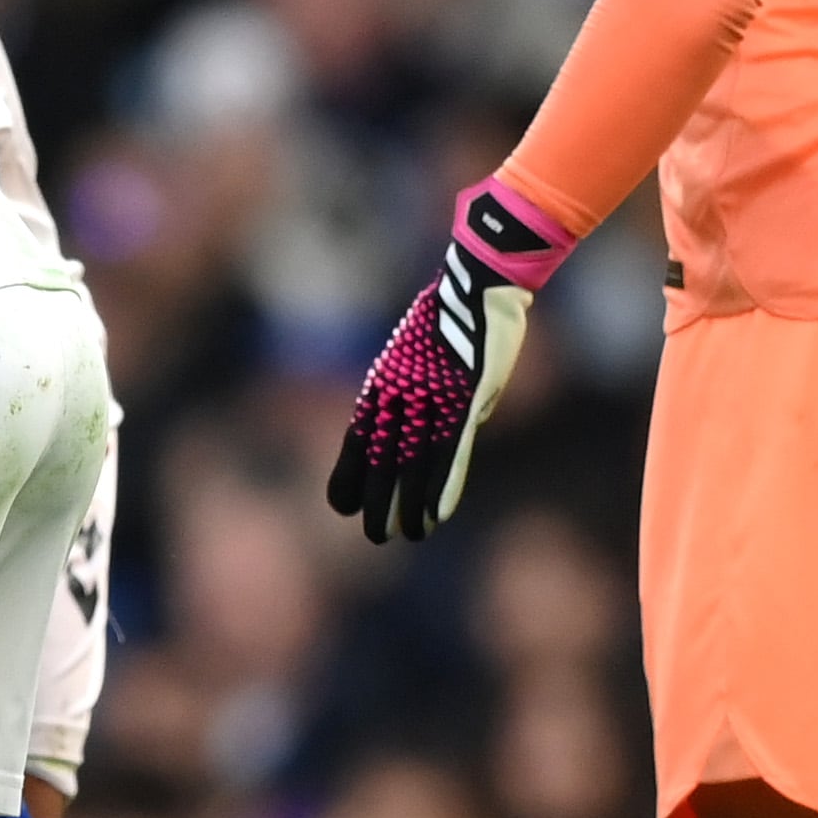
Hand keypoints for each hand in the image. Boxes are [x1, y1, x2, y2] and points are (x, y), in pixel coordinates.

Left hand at [324, 170, 573, 545]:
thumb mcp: (432, 360)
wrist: (476, 282)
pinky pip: (449, 455)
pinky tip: (434, 516)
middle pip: (381, 459)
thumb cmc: (455, 316)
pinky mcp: (465, 404)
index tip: (340, 505)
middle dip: (376, 500)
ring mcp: (431, 401)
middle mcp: (401, 398)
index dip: (350, 474)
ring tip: (401, 536)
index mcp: (385, 385)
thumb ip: (427, 396)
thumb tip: (438, 429)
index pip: (358, 439)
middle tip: (374, 536)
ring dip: (407, 505)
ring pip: (412, 465)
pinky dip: (441, 488)